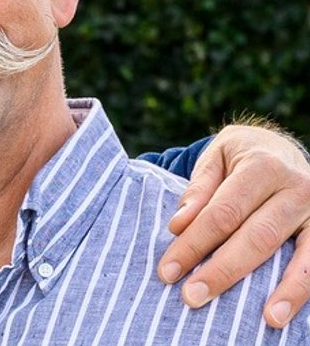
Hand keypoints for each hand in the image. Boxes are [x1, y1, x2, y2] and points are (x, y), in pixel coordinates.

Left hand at [157, 120, 309, 327]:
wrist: (281, 146)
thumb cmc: (241, 156)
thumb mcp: (216, 157)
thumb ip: (199, 189)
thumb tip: (179, 225)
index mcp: (261, 166)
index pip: (222, 213)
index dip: (193, 244)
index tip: (168, 271)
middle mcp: (295, 187)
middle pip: (256, 235)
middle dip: (222, 270)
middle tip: (192, 296)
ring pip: (295, 254)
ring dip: (278, 289)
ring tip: (265, 319)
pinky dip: (302, 288)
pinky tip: (284, 312)